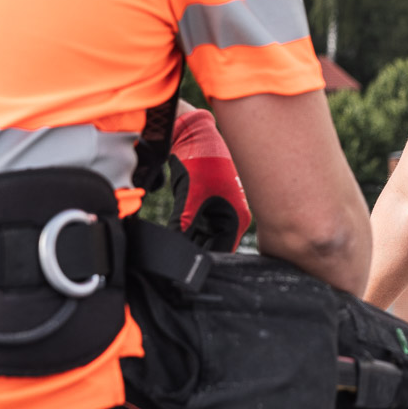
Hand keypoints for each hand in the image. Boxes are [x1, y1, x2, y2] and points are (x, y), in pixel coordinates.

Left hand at [170, 108, 250, 250]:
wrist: (195, 134)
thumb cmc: (200, 161)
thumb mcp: (189, 198)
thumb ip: (182, 227)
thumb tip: (171, 250)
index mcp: (236, 218)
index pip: (222, 253)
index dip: (204, 263)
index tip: (185, 273)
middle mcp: (232, 217)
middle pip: (214, 247)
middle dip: (195, 253)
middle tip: (174, 264)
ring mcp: (220, 210)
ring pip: (204, 238)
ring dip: (190, 243)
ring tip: (172, 253)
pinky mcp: (208, 204)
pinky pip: (198, 226)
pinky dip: (187, 232)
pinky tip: (174, 236)